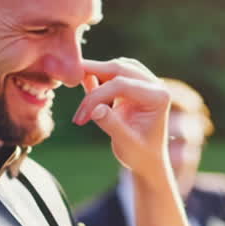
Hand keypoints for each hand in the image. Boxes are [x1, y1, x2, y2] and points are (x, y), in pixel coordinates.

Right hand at [73, 58, 170, 179]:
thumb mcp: (126, 144)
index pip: (121, 85)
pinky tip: (85, 82)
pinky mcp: (133, 83)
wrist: (147, 159)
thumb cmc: (139, 154)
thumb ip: (112, 125)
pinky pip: (112, 71)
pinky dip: (97, 75)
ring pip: (114, 66)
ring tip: (76, 86)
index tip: (80, 118)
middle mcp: (154, 84)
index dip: (96, 96)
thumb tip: (95, 109)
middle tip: (66, 80)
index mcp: (158, 97)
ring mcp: (145, 81)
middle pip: (118, 68)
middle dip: (91, 73)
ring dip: (94, 73)